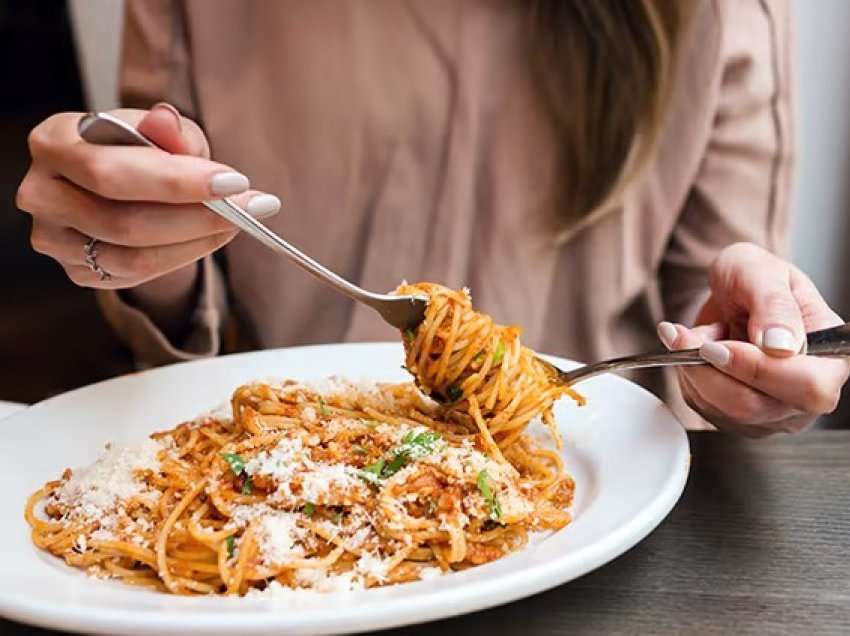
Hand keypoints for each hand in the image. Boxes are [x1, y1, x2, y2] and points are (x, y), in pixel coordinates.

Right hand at [15, 104, 280, 288]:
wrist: (122, 187)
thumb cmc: (138, 150)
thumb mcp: (161, 132)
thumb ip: (169, 131)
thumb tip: (167, 122)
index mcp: (53, 141)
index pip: (110, 170)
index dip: (176, 181)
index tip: (234, 182)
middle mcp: (42, 192)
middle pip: (123, 220)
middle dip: (197, 215)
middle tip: (250, 207)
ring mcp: (55, 238)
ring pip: (134, 255)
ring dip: (197, 241)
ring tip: (238, 221)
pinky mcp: (77, 270)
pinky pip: (137, 274)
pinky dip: (183, 256)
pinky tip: (211, 237)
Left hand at [657, 243, 848, 436]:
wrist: (730, 292)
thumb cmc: (753, 278)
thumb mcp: (760, 272)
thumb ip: (773, 305)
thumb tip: (781, 345)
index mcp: (831, 356)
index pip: (806, 386)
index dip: (757, 369)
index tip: (716, 345)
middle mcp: (807, 393)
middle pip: (755, 406)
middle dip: (711, 369)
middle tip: (686, 336)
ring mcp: (773, 411)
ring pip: (723, 411)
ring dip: (694, 369)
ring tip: (692, 335)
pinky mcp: (739, 418)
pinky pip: (704, 408)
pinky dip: (688, 377)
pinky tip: (694, 352)